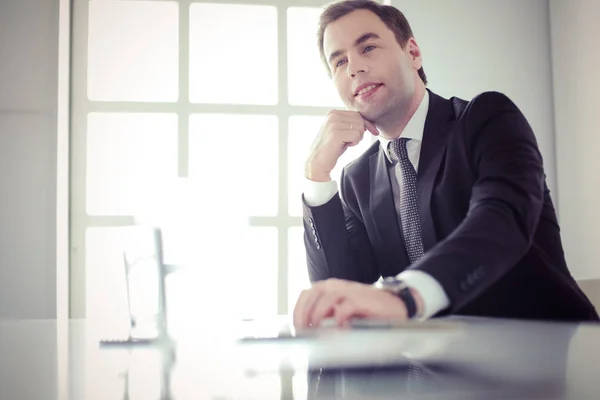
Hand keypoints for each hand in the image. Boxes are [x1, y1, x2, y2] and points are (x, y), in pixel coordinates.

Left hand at [292, 278, 407, 330]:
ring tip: (316, 329)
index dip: (298, 310)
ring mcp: (350, 291)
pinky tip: (338, 327)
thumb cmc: (367, 309)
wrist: (394, 305)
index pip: (307, 294)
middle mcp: (337, 286)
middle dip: (304, 312)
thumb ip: (326, 314)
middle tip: (303, 330)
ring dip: (317, 314)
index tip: (297, 326)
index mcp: (330, 288)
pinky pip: (345, 307)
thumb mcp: (341, 309)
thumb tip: (309, 326)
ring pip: (326, 297)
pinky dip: (339, 317)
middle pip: (312, 293)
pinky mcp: (362, 300)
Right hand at [305, 110, 378, 181]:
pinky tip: (345, 146)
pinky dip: (354, 142)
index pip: (357, 113)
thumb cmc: (331, 148)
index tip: (374, 132)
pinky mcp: (336, 133)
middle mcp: (332, 115)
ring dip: (357, 138)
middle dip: (361, 132)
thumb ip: (351, 124)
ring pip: (360, 127)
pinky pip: (356, 135)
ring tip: (346, 143)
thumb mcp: (341, 131)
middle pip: (360, 119)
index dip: (367, 124)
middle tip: (351, 141)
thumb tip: (369, 124)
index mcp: (333, 113)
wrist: (317, 163)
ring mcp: (333, 124)